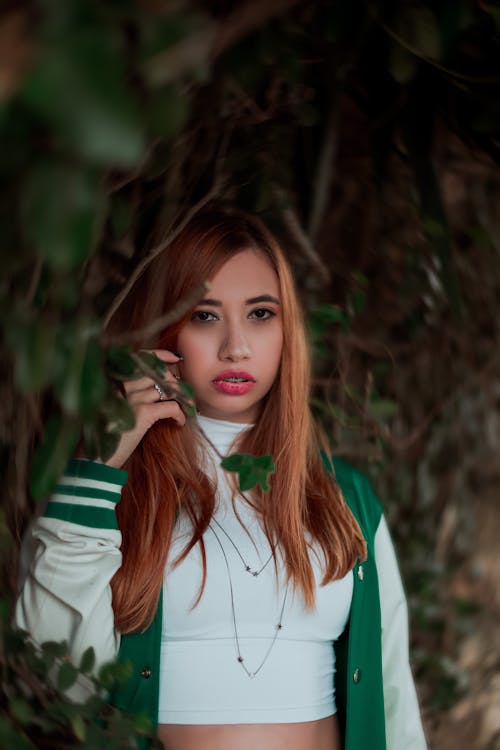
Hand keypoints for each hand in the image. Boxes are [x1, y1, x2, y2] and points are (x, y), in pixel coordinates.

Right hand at [105, 349, 186, 468]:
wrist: (93, 459)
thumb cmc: (102, 435)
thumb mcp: (110, 406)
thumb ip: (125, 393)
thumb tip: (152, 388)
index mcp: (113, 380)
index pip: (140, 358)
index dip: (160, 355)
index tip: (174, 358)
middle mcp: (122, 384)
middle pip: (158, 374)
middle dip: (173, 381)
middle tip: (181, 392)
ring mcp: (132, 397)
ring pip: (167, 388)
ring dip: (180, 398)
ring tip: (184, 407)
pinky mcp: (142, 414)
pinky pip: (171, 407)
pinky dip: (180, 414)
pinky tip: (179, 422)